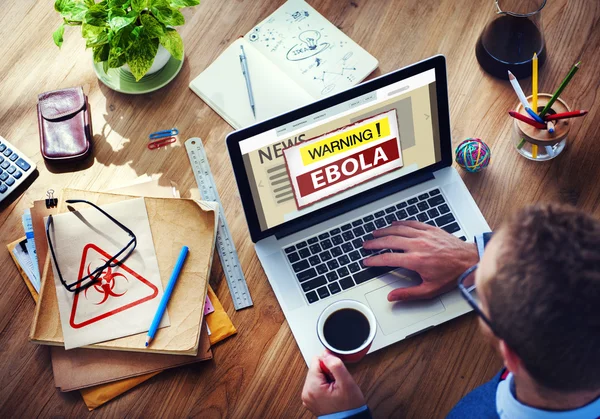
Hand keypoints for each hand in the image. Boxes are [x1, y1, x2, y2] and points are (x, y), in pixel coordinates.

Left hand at [301, 351, 364, 415]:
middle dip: (328, 372)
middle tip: (337, 384)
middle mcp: (306, 392)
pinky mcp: (311, 400)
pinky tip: (332, 392)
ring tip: (335, 389)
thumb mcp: (346, 383)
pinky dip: (325, 385)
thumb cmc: (349, 407)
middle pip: (315, 368)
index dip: (329, 365)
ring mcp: (308, 397)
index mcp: (312, 387)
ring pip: (316, 375)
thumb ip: (336, 365)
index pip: (316, 361)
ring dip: (327, 379)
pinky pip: (316, 384)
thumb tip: (326, 354)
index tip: (336, 375)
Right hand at [363, 220, 478, 300]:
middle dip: (375, 243)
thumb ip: (408, 294)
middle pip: (389, 241)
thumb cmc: (452, 275)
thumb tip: (392, 297)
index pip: (387, 258)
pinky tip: (393, 224)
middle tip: (366, 245)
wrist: (470, 261)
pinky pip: (411, 223)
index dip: (374, 260)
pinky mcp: (430, 229)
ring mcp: (424, 235)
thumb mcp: (430, 290)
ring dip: (384, 231)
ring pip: (398, 230)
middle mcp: (417, 245)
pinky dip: (400, 223)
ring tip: (375, 233)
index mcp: (415, 260)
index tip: (367, 261)